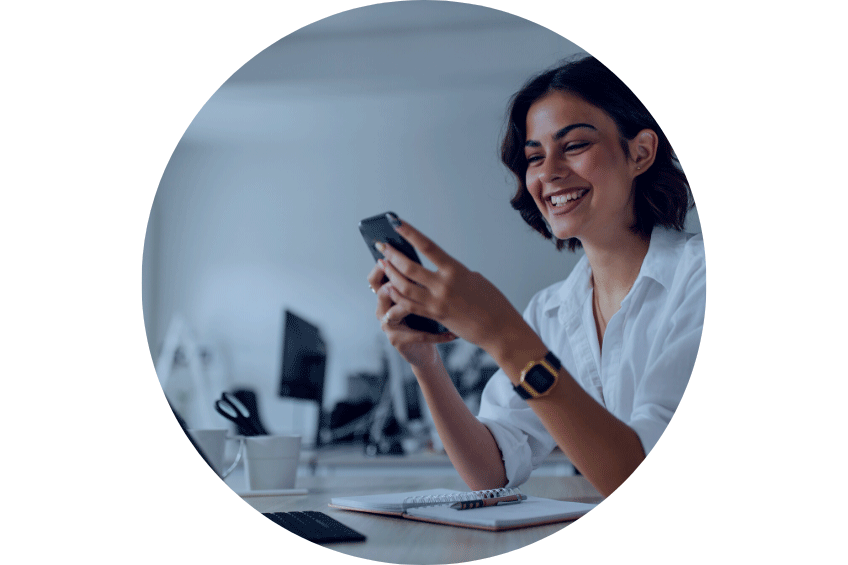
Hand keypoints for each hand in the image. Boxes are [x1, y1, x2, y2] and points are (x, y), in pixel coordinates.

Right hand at [367, 260, 456, 367]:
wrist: (423, 350)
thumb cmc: (423, 320)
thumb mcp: (419, 298)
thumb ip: (417, 282)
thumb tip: (428, 260)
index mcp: (386, 297)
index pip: (374, 279)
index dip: (381, 268)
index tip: (397, 257)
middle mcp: (382, 311)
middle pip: (382, 292)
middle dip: (397, 281)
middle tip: (416, 278)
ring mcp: (389, 327)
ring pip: (395, 312)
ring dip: (412, 306)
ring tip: (431, 303)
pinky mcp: (398, 341)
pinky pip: (417, 335)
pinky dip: (437, 335)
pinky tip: (452, 334)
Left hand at [374, 217, 525, 354]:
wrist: (499, 329)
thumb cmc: (491, 301)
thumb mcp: (474, 279)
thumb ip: (453, 272)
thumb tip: (436, 269)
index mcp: (455, 270)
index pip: (428, 246)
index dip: (410, 233)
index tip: (396, 223)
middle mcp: (443, 286)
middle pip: (409, 268)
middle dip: (392, 255)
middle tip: (381, 246)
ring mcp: (437, 303)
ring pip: (404, 287)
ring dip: (391, 274)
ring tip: (383, 264)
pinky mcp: (434, 316)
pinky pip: (409, 305)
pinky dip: (396, 295)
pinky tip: (389, 287)